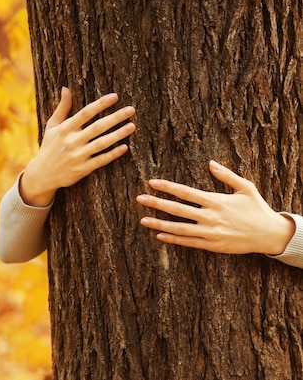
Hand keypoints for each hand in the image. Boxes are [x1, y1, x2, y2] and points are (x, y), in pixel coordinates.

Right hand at [20, 87, 135, 205]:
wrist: (42, 174)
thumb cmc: (49, 146)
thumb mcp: (52, 126)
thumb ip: (62, 108)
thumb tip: (66, 88)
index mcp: (64, 129)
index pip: (85, 113)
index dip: (100, 104)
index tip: (115, 96)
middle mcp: (71, 142)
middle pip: (97, 127)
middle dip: (115, 118)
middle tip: (131, 110)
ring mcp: (77, 156)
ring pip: (101, 143)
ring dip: (118, 134)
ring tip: (132, 126)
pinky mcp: (82, 169)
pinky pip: (100, 160)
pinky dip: (112, 154)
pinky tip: (125, 147)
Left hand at [136, 160, 294, 254]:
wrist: (269, 235)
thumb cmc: (257, 208)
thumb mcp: (246, 187)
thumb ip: (226, 175)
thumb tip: (210, 163)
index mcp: (216, 201)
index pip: (186, 192)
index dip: (167, 187)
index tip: (152, 182)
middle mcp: (211, 217)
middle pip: (178, 209)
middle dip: (157, 203)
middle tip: (139, 198)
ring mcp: (210, 233)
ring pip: (179, 228)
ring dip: (160, 223)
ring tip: (143, 220)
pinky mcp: (212, 246)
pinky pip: (188, 243)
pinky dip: (173, 239)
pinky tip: (159, 235)